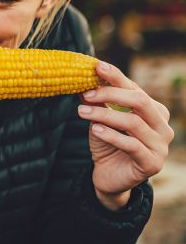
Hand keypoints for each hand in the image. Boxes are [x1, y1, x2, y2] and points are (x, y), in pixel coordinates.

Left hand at [78, 61, 172, 210]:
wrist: (108, 177)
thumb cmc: (107, 144)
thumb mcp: (100, 119)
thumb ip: (97, 101)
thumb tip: (83, 79)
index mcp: (154, 111)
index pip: (135, 89)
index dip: (116, 77)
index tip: (96, 67)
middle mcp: (163, 126)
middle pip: (140, 101)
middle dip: (110, 94)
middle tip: (86, 93)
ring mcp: (161, 146)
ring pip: (133, 122)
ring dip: (104, 115)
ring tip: (81, 112)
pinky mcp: (152, 164)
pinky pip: (132, 145)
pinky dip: (112, 135)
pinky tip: (95, 130)